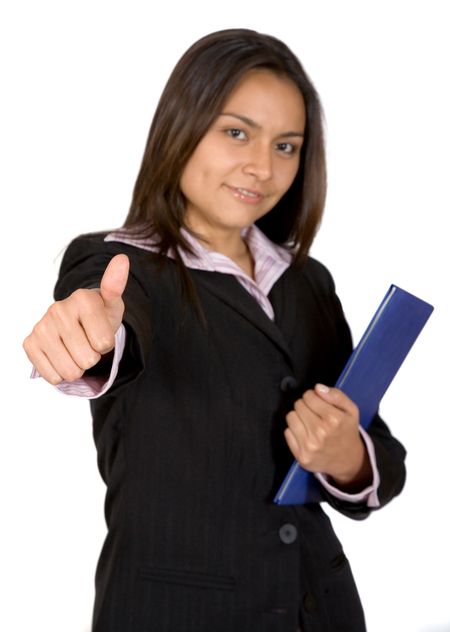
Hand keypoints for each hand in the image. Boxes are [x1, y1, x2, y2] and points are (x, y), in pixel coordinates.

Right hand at [23, 254, 128, 384]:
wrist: (77, 322)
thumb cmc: (99, 314)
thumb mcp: (112, 303)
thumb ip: (116, 285)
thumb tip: (122, 258)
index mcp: (82, 298)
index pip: (104, 344)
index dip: (106, 344)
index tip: (100, 331)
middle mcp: (58, 309)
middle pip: (88, 359)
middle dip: (93, 356)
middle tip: (88, 341)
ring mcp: (41, 326)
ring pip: (70, 371)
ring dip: (77, 367)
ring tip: (76, 349)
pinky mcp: (29, 343)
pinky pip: (52, 376)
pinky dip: (60, 373)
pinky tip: (61, 355)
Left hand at [285, 384, 370, 488]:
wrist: (348, 461)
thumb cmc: (347, 432)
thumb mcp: (351, 410)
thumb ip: (336, 395)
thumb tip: (317, 388)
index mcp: (334, 419)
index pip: (309, 396)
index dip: (312, 396)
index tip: (317, 403)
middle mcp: (320, 433)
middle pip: (298, 405)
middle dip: (305, 406)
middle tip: (314, 413)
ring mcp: (309, 446)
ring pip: (290, 417)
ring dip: (298, 417)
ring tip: (309, 423)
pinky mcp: (301, 456)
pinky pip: (287, 432)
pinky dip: (294, 431)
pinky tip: (305, 434)